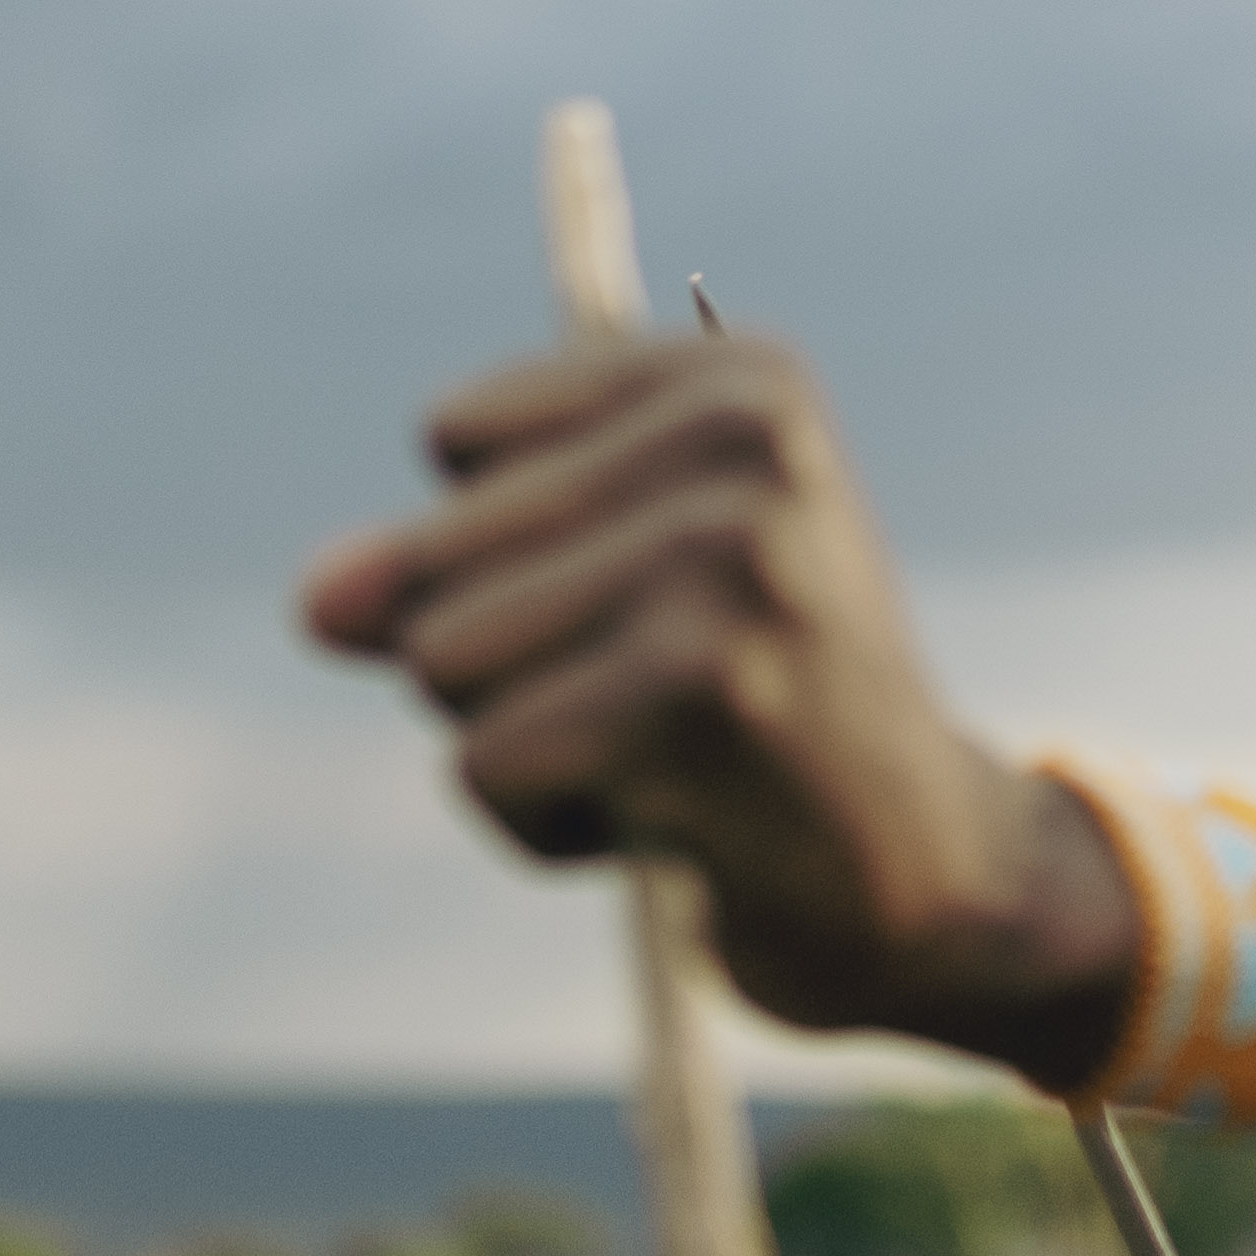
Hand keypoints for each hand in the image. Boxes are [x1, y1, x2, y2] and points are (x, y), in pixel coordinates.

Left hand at [296, 324, 1133, 1060]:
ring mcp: (732, 560)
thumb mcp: (615, 580)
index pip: (456, 438)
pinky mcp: (704, 692)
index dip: (513, 552)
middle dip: (505, 662)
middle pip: (434, 557)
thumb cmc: (753, 712)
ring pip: (441, 658)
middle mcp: (746, 441)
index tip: (660, 601)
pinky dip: (547, 828)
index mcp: (739, 377)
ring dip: (522, 747)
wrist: (936, 878)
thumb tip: (319, 603)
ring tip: (665, 756)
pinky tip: (676, 823)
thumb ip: (443, 560)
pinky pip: (483, 766)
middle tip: (662, 700)